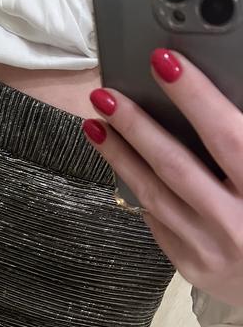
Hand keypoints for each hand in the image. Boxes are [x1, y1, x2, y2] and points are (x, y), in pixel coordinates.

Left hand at [82, 48, 242, 308]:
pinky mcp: (191, 265)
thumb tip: (219, 97)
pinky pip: (158, 220)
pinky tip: (119, 160)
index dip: (195, 96)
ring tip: (96, 124)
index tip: (164, 61)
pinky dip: (137, 188)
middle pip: (176, 165)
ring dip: (121, 157)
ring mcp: (211, 248)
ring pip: (154, 195)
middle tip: (105, 95)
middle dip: (137, 126)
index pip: (227, 136)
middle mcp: (238, 223)